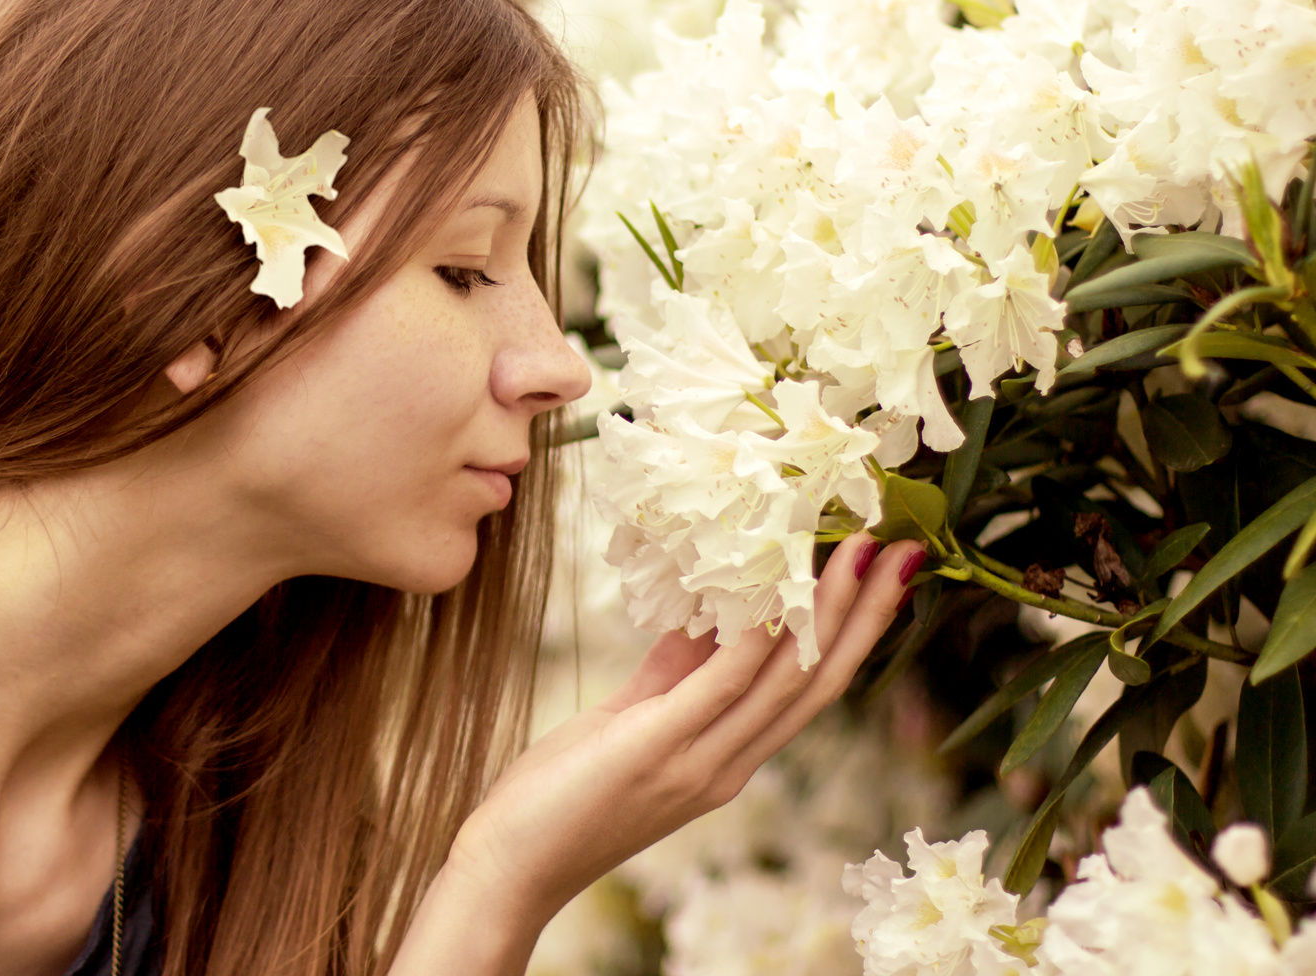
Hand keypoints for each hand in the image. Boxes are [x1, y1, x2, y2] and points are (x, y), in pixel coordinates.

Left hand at [444, 532, 923, 929]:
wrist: (511, 867)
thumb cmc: (564, 793)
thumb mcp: (631, 722)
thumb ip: (673, 674)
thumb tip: (706, 614)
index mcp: (727, 758)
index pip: (807, 689)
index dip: (850, 632)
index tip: (882, 574)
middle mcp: (729, 765)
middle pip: (817, 683)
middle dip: (865, 615)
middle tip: (905, 549)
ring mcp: (699, 762)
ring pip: (785, 680)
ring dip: (828, 612)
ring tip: (860, 553)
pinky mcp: (657, 750)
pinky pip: (720, 685)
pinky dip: (755, 636)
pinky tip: (776, 591)